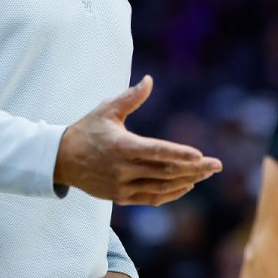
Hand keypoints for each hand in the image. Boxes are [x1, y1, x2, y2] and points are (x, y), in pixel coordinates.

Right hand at [54, 75, 221, 204]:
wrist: (61, 160)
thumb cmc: (87, 129)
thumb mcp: (106, 110)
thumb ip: (130, 97)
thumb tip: (149, 80)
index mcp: (122, 146)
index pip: (157, 151)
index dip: (179, 154)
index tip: (200, 155)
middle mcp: (123, 169)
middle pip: (166, 171)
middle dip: (194, 169)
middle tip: (216, 165)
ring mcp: (122, 186)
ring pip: (161, 186)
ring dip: (187, 181)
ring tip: (205, 174)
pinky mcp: (121, 197)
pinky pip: (152, 198)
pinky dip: (171, 194)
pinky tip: (187, 185)